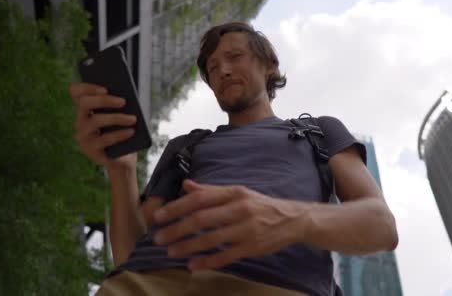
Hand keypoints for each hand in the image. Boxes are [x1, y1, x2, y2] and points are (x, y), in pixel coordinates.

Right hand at [69, 82, 137, 171]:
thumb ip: (117, 103)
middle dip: (104, 100)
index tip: (105, 89)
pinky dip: (120, 134)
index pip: (75, 92)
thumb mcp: (118, 115)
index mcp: (85, 109)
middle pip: (84, 103)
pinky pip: (104, 139)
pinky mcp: (90, 149)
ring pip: (95, 121)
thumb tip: (124, 94)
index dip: (87, 87)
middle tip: (123, 102)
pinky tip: (131, 131)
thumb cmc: (121, 131)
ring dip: (117, 118)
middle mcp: (80, 120)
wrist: (122, 158)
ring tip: (133, 119)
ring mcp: (83, 136)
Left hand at [152, 180, 309, 269]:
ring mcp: (246, 229)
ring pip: (211, 238)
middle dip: (177, 229)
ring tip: (171, 252)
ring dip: (188, 246)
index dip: (176, 208)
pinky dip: (208, 261)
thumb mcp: (237, 192)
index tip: (158, 217)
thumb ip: (210, 190)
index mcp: (233, 193)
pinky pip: (226, 255)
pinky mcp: (252, 247)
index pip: (199, 199)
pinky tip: (193, 265)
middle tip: (159, 238)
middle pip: (201, 219)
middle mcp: (239, 209)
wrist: (293, 219)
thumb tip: (186, 185)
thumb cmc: (260, 205)